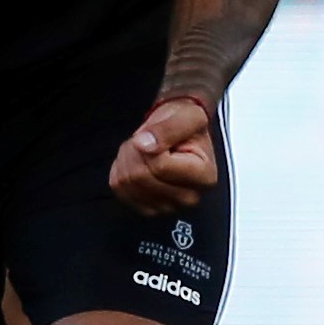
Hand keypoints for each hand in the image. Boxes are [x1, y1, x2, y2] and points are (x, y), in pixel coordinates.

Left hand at [108, 94, 219, 213]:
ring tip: (144, 148)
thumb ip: (169, 128)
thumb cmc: (186, 124)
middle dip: (136, 150)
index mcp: (204, 176)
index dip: (150, 144)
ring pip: (126, 183)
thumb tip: (146, 145)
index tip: (158, 136)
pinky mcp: (148, 208)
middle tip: (148, 139)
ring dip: (127, 157)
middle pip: (141, 176)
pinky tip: (137, 161)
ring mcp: (167, 207)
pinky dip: (121, 170)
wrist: (179, 131)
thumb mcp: (187, 115)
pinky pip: (119, 189)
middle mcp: (189, 197)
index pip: (160, 166)